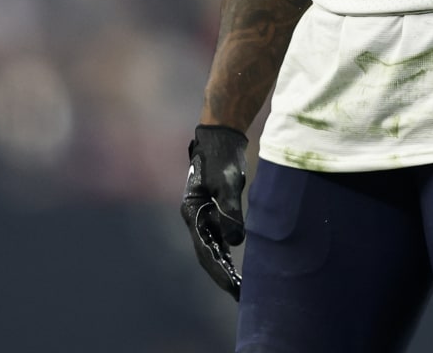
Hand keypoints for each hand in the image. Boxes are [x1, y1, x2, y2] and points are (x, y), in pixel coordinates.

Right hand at [181, 124, 247, 299]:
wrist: (220, 138)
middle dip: (222, 275)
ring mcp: (203, 216)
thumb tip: (236, 242)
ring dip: (225, 267)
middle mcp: (195, 218)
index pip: (205, 249)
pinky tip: (236, 266)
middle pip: (207, 253)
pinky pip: (220, 237)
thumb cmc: (221, 157)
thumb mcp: (226, 183)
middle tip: (240, 295)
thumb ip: (230, 212)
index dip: (218, 270)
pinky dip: (227, 252)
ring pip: (213, 248)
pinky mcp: (214, 211)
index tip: (232, 287)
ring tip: (240, 288)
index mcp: (192, 212)